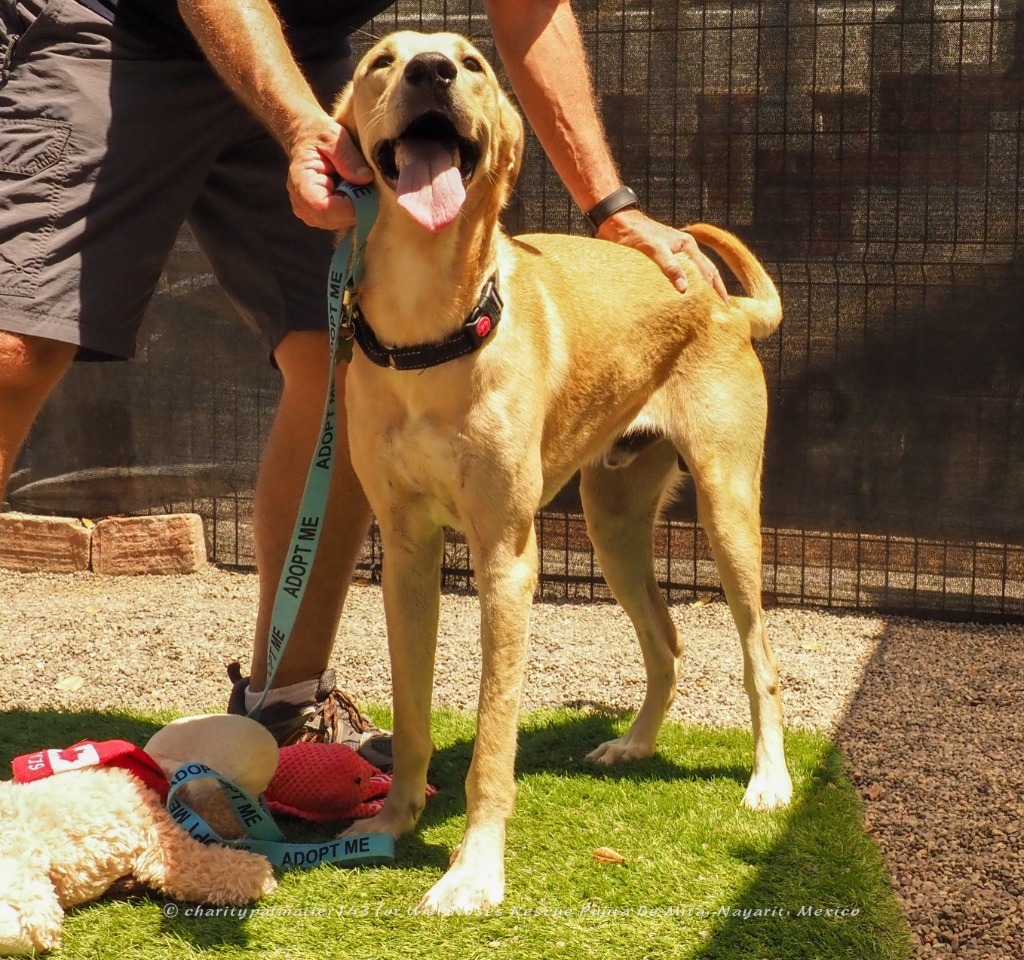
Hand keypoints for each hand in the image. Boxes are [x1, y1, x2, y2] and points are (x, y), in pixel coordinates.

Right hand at [285, 115, 373, 230]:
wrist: (305, 138)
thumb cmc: (318, 135)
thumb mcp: (333, 136)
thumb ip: (348, 157)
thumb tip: (365, 178)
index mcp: (301, 182)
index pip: (323, 209)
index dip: (348, 207)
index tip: (366, 191)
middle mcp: (302, 203)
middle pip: (334, 220)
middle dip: (356, 207)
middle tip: (365, 185)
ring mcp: (310, 214)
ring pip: (340, 224)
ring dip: (355, 208)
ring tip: (356, 185)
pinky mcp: (320, 217)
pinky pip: (341, 222)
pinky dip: (352, 210)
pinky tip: (352, 193)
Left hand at [597, 208, 728, 300]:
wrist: (619, 221)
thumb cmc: (635, 234)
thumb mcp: (653, 250)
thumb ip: (670, 268)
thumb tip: (684, 289)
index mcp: (688, 246)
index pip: (708, 272)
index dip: (716, 290)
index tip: (723, 306)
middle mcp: (686, 248)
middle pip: (708, 270)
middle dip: (717, 289)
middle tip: (724, 308)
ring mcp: (677, 250)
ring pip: (698, 270)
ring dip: (706, 285)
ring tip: (711, 301)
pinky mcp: (667, 254)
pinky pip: (685, 270)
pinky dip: (691, 281)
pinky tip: (689, 290)